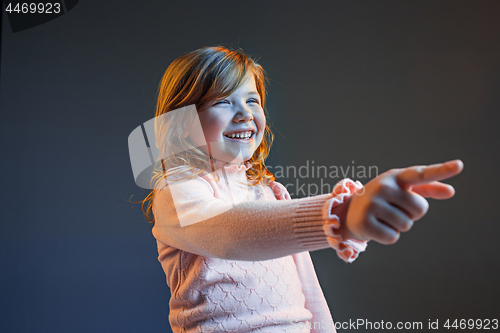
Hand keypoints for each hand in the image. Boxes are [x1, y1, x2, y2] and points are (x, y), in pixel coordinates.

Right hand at [344, 159, 463, 243]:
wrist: (348, 212)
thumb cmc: (383, 199)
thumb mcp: (402, 190)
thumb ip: (427, 188)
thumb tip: (451, 191)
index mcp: (395, 177)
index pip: (421, 174)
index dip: (442, 170)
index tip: (460, 165)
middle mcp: (383, 186)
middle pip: (419, 209)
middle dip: (411, 215)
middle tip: (393, 210)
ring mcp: (372, 204)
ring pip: (406, 225)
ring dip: (398, 226)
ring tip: (383, 218)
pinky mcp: (365, 223)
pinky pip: (392, 237)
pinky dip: (388, 237)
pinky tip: (376, 227)